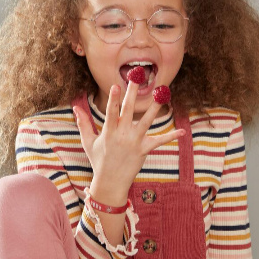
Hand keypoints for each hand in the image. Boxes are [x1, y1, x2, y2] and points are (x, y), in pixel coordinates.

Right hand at [73, 81, 185, 198]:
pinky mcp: (144, 150)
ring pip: (146, 121)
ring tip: (162, 93)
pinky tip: (183, 131)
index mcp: (108, 132)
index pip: (111, 112)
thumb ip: (83, 123)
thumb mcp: (88, 142)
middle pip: (128, 110)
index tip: (116, 85)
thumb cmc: (98, 160)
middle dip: (133, 92)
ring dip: (155, 107)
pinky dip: (171, 136)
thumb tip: (75, 107)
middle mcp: (122, 135)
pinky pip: (159, 141)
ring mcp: (134, 142)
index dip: (113, 99)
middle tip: (138, 76)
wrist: (110, 182)